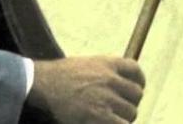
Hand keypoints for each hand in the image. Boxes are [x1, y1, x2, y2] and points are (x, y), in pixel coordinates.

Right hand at [27, 56, 144, 123]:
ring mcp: (106, 98)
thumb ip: (106, 71)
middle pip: (136, 94)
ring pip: (131, 112)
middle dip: (130, 102)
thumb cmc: (61, 75)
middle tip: (120, 109)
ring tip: (113, 118)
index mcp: (108, 63)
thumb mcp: (87, 64)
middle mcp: (111, 79)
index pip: (136, 70)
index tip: (136, 88)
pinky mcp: (99, 115)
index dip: (139, 81)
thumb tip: (121, 83)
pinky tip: (109, 123)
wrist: (43, 84)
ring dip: (124, 117)